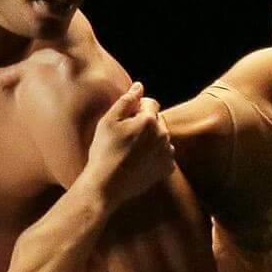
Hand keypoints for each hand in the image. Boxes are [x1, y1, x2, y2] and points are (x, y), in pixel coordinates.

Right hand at [82, 82, 174, 207]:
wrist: (106, 185)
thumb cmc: (104, 151)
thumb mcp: (108, 121)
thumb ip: (126, 100)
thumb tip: (139, 86)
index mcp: (149, 120)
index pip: (150, 102)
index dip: (136, 109)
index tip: (124, 122)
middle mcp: (163, 135)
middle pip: (157, 119)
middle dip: (145, 123)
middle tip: (125, 137)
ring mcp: (167, 153)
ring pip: (161, 137)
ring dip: (151, 139)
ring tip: (131, 151)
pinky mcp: (166, 168)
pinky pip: (165, 154)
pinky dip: (155, 155)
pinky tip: (139, 162)